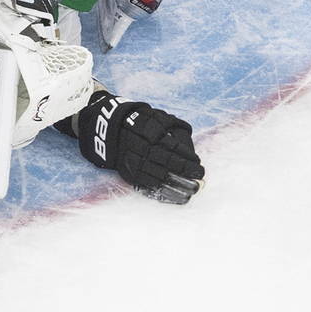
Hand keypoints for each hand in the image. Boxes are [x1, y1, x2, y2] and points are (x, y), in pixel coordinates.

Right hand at [75, 90, 203, 203]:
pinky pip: (146, 183)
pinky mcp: (128, 172)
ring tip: (191, 189)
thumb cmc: (142, 122)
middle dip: (184, 170)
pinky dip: (161, 189)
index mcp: (149, 131)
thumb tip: (190, 146)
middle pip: (166, 161)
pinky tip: (174, 193)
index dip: (186, 156)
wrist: (110, 128)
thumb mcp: (157, 117)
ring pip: (157, 174)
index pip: (172, 146)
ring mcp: (133, 160)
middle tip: (199, 176)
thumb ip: (175, 127)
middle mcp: (141, 146)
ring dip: (176, 184)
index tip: (198, 163)